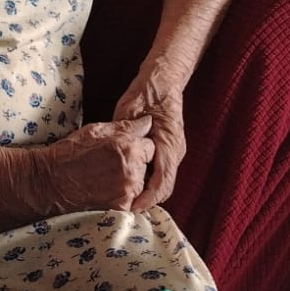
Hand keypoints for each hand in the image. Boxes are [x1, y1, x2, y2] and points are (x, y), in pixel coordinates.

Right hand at [30, 116, 154, 213]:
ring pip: (141, 185)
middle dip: (136, 165)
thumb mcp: (97, 131)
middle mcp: (131, 171)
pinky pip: (131, 201)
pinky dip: (122, 197)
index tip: (125, 150)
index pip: (151, 147)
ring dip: (130, 182)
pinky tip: (105, 191)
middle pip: (148, 167)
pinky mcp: (119, 208)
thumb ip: (127, 126)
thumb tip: (149, 122)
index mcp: (128, 148)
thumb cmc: (69, 154)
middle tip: (112, 165)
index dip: (138, 147)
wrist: (48, 183)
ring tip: (106, 178)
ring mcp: (126, 192)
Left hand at [112, 73, 186, 210]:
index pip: (162, 181)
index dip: (148, 199)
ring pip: (163, 183)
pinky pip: (160, 174)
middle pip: (165, 188)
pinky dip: (148, 184)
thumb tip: (115, 151)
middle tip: (124, 211)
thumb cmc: (148, 91)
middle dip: (147, 202)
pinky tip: (131, 185)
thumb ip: (125, 131)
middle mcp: (175, 152)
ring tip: (125, 202)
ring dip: (147, 195)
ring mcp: (174, 152)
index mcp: (168, 144)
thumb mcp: (131, 109)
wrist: (164, 80)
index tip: (133, 208)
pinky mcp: (168, 151)